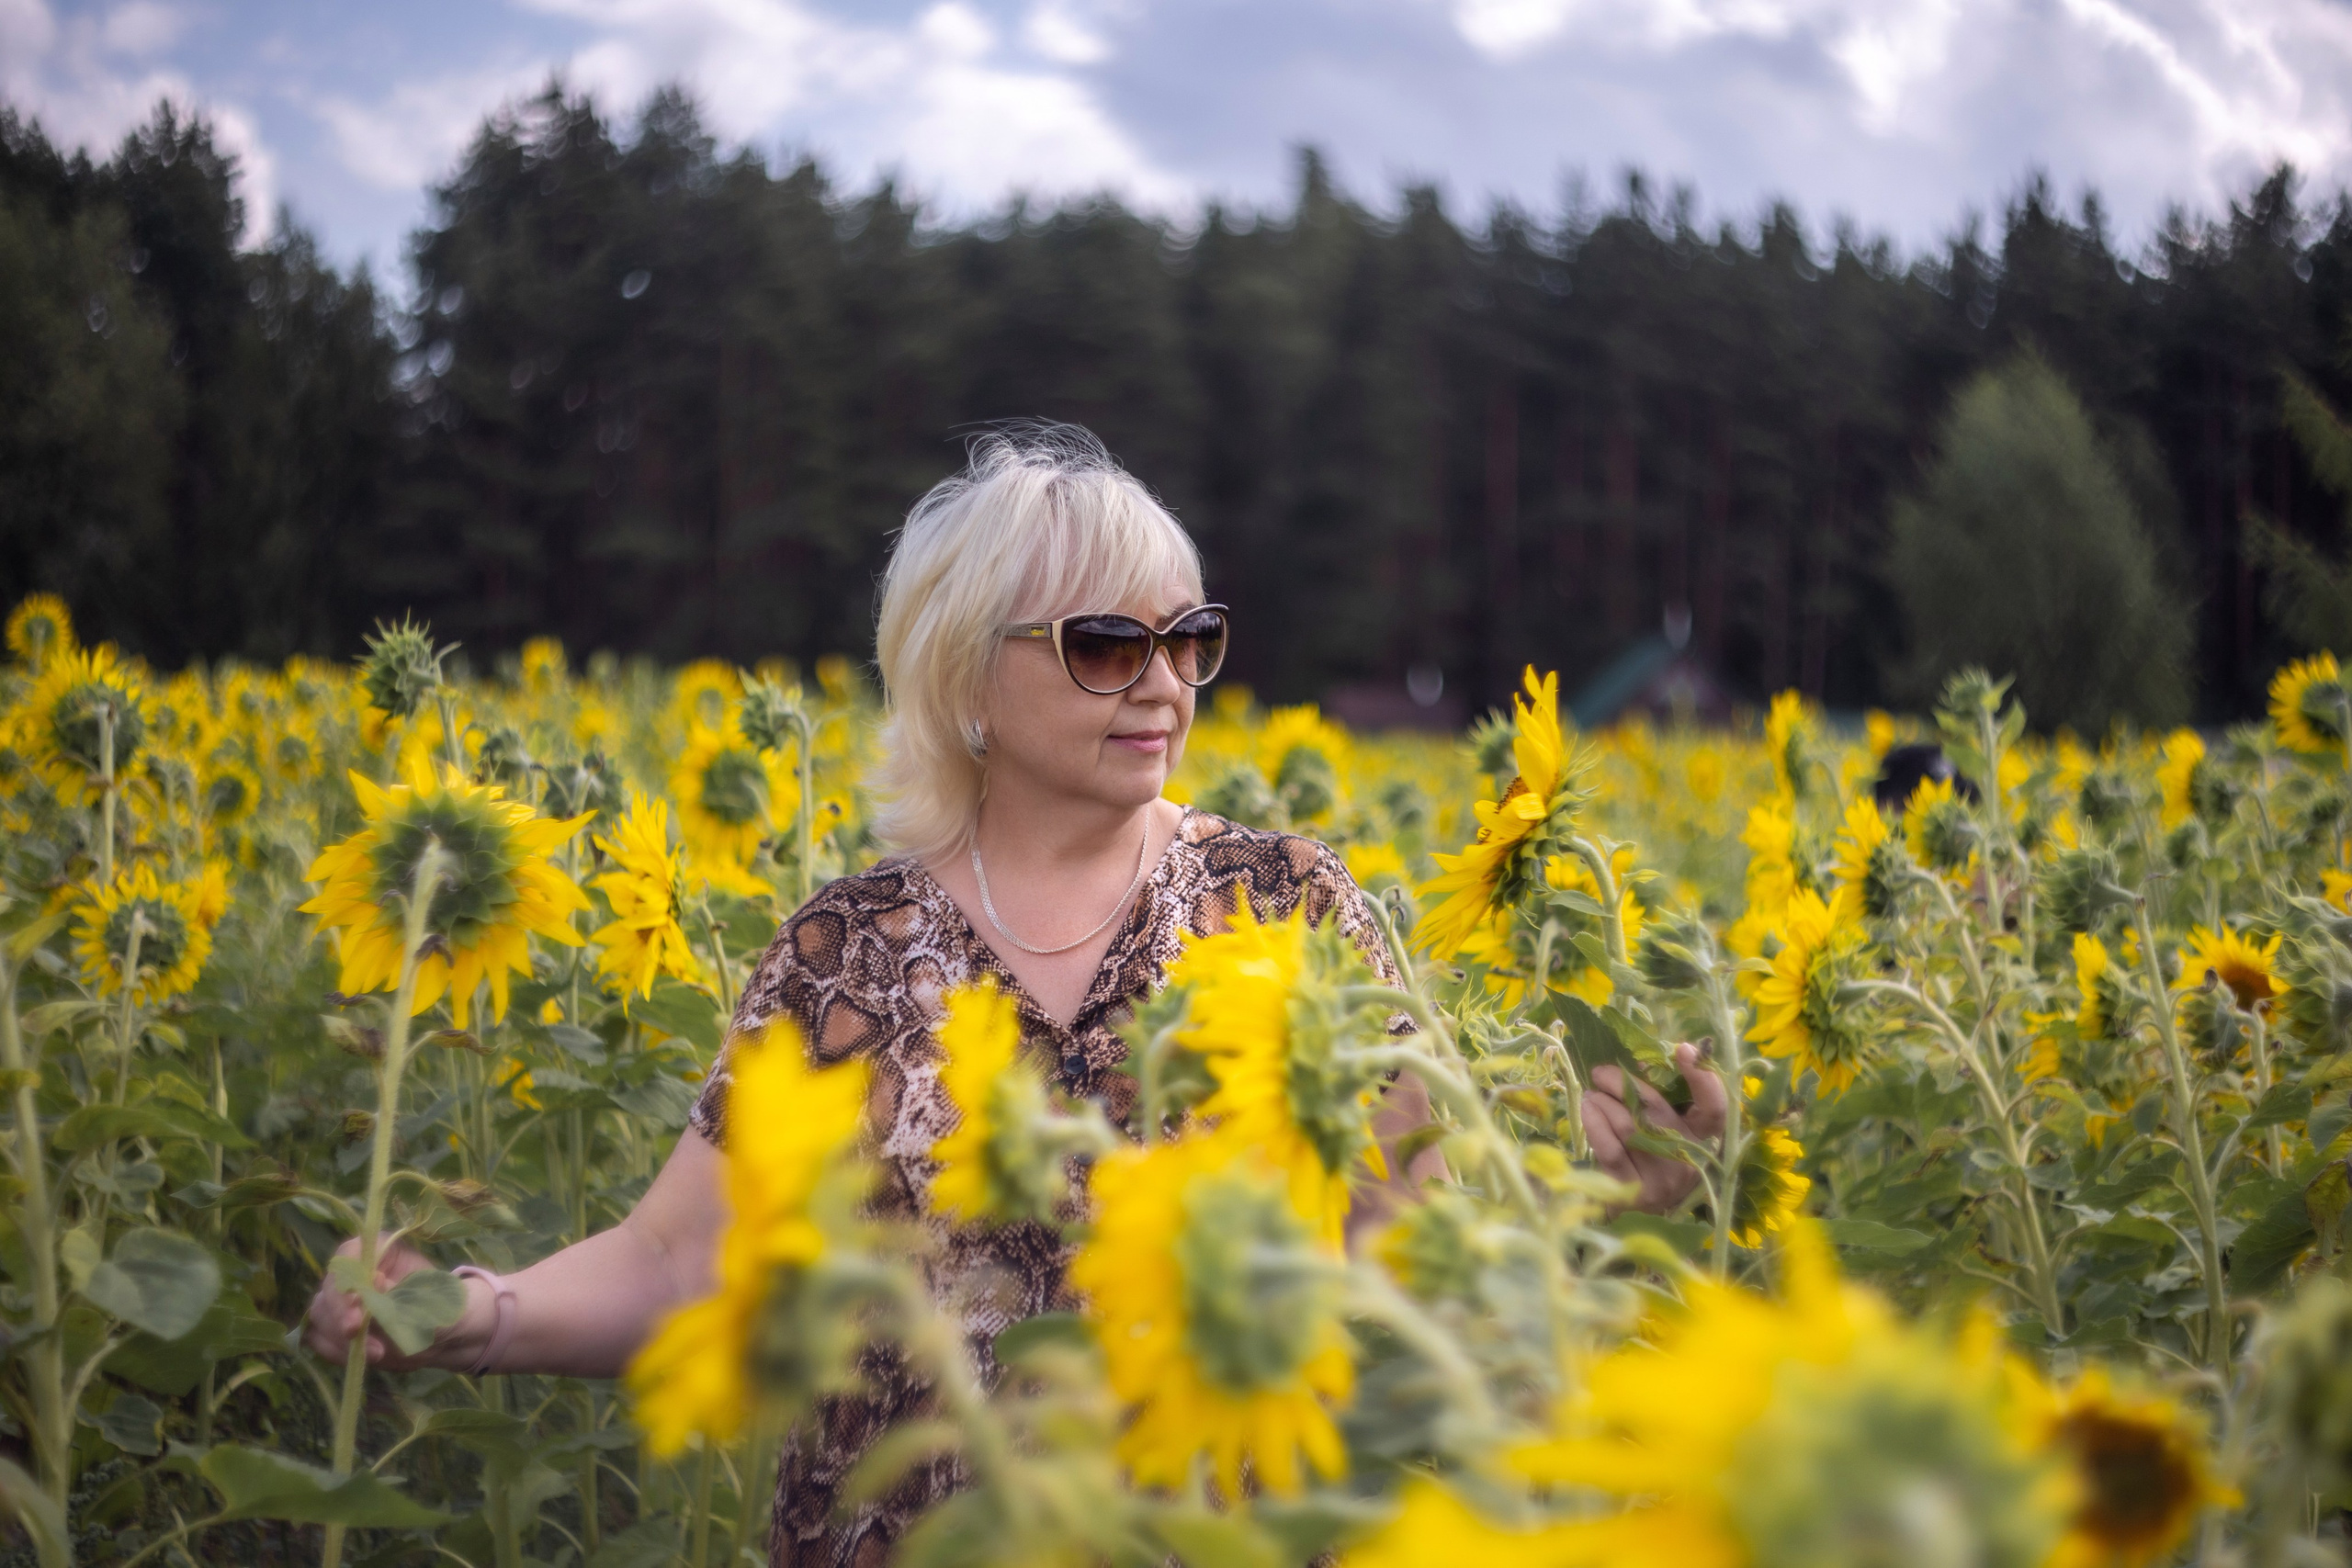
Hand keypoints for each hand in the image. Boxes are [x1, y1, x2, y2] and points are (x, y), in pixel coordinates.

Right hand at [302, 1235, 490, 1371]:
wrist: (446, 1336)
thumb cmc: (446, 1308)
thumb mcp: (434, 1301)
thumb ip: (405, 1294)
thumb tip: (376, 1284)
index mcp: (379, 1250)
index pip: (349, 1257)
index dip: (347, 1281)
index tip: (359, 1305)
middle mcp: (354, 1273)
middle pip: (329, 1289)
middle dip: (340, 1314)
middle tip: (356, 1333)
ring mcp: (342, 1302)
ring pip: (321, 1316)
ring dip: (341, 1339)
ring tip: (378, 1352)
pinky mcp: (337, 1329)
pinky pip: (321, 1340)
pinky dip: (337, 1352)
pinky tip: (364, 1358)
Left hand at [1588, 1042, 1726, 1215]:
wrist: (1631, 1218)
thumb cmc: (1647, 1161)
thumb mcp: (1662, 1133)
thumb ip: (1657, 1102)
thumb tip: (1636, 1063)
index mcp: (1703, 1142)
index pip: (1714, 1109)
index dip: (1703, 1079)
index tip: (1684, 1050)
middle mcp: (1688, 1162)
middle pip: (1657, 1111)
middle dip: (1623, 1083)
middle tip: (1601, 1072)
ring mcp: (1661, 1181)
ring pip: (1629, 1126)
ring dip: (1603, 1101)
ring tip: (1591, 1093)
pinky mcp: (1632, 1193)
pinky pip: (1609, 1148)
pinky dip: (1594, 1122)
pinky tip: (1586, 1109)